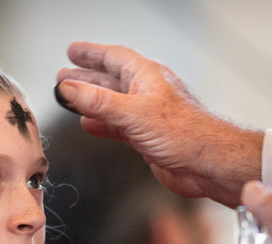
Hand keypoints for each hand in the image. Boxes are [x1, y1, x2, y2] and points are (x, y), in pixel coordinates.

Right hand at [56, 42, 263, 207]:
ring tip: (70, 97)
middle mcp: (146, 93)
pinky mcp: (146, 137)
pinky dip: (101, 124)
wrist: (207, 164)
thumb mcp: (134, 113)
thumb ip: (98, 102)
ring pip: (111, 103)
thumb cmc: (185, 133)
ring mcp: (146, 116)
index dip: (91, 53)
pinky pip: (117, 126)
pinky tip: (88, 125)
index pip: (114, 57)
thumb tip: (68, 88)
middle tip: (64, 74)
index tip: (73, 51)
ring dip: (90, 101)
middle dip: (86, 77)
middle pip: (110, 79)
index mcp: (147, 76)